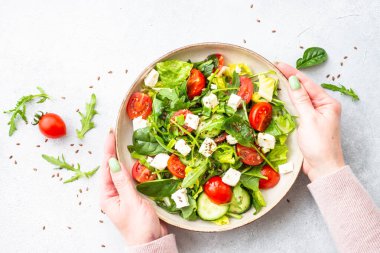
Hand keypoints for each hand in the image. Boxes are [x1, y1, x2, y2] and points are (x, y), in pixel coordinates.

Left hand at [100, 129, 166, 244]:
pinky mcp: (133, 196)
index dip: (108, 148)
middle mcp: (112, 193)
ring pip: (122, 171)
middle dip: (114, 149)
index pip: (106, 167)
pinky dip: (134, 167)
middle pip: (112, 167)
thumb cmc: (139, 226)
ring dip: (124, 156)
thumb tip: (113, 161)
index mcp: (107, 195)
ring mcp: (123, 194)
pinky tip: (137, 159)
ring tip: (125, 140)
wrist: (151, 242)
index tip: (111, 133)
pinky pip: (131, 177)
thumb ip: (122, 181)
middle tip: (117, 132)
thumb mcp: (130, 201)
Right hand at [276, 62, 344, 181]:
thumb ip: (300, 100)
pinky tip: (282, 96)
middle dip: (290, 78)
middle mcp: (323, 106)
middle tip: (275, 68)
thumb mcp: (308, 119)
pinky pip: (299, 107)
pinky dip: (290, 100)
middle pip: (304, 88)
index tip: (279, 64)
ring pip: (301, 97)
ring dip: (289, 88)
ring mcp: (316, 114)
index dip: (292, 73)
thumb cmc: (319, 144)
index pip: (307, 84)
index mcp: (328, 103)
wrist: (323, 167)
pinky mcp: (309, 122)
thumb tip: (294, 81)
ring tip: (276, 78)